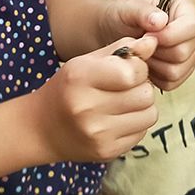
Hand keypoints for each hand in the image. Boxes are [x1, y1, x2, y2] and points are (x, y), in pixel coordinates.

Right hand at [35, 35, 159, 162]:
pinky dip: (136, 123)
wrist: (41, 128)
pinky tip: (118, 119)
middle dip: (141, 86)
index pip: (132, 72)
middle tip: (126, 87)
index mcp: (80, 77)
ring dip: (142, 106)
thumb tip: (153, 42)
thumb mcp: (87, 61)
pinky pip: (142, 132)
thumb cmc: (69, 88)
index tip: (129, 69)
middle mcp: (86, 108)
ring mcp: (97, 134)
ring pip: (149, 114)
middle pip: (145, 94)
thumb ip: (122, 49)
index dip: (138, 68)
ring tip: (124, 102)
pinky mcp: (106, 152)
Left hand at [113, 0, 194, 90]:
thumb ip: (143, 12)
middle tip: (141, 44)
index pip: (192, 26)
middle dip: (157, 51)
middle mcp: (193, 31)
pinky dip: (155, 77)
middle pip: (183, 52)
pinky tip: (146, 63)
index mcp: (185, 8)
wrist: (116, 31)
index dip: (169, 35)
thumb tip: (161, 21)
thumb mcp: (128, 9)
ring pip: (177, 71)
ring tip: (143, 52)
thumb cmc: (123, 16)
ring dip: (154, 65)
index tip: (147, 36)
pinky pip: (172, 83)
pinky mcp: (183, 71)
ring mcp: (191, 53)